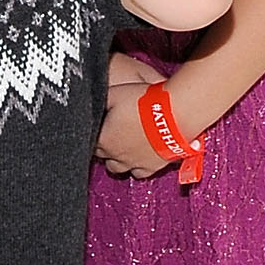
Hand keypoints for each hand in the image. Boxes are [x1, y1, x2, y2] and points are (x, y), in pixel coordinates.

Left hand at [97, 50, 174, 175]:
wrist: (175, 115)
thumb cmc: (144, 103)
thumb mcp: (115, 93)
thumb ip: (102, 100)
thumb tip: (94, 99)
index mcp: (104, 140)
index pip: (89, 141)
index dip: (92, 132)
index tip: (97, 125)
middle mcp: (117, 156)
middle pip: (103, 157)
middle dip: (104, 147)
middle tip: (110, 133)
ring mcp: (135, 163)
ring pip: (120, 168)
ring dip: (119, 159)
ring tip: (124, 146)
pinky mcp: (154, 166)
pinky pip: (141, 172)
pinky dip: (138, 165)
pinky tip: (141, 155)